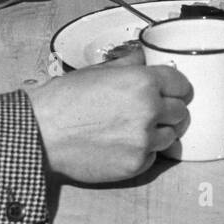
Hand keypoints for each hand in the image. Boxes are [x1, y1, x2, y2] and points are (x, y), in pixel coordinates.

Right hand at [27, 56, 193, 183]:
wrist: (42, 133)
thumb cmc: (66, 100)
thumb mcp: (99, 71)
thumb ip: (129, 64)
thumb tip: (144, 59)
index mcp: (143, 82)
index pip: (182, 84)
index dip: (176, 88)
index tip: (172, 92)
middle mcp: (149, 109)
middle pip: (181, 112)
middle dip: (170, 111)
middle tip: (154, 113)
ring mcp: (144, 139)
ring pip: (171, 136)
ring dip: (160, 133)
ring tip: (136, 130)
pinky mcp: (136, 164)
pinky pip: (153, 157)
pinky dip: (144, 152)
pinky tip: (123, 145)